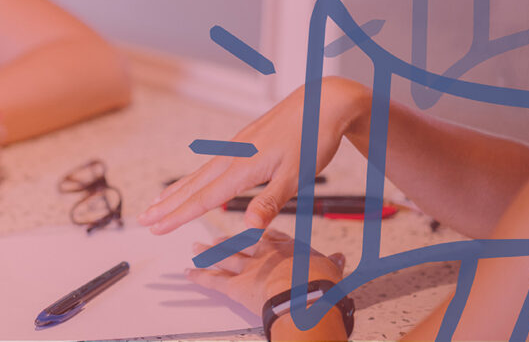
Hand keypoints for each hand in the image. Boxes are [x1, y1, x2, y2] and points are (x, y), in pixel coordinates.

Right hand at [138, 77, 369, 233]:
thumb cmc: (313, 138)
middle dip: (167, 205)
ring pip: (199, 173)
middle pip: (193, 185)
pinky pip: (211, 164)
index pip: (203, 198)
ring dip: (177, 190)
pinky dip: (195, 177)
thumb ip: (270, 202)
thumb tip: (249, 227)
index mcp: (243, 167)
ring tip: (158, 202)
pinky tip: (195, 181)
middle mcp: (233, 155)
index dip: (177, 215)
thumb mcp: (296, 176)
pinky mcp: (244, 141)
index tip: (155, 227)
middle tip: (142, 219)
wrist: (324, 103)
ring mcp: (237, 146)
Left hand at [186, 230, 345, 313]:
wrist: (306, 297)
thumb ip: (332, 262)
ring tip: (196, 248)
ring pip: (223, 257)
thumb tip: (340, 257)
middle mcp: (264, 253)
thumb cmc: (321, 283)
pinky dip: (199, 277)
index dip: (261, 234)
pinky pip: (213, 281)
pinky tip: (188, 273)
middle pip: (241, 244)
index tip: (254, 230)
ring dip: (208, 253)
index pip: (270, 236)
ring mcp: (248, 268)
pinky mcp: (236, 287)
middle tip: (217, 238)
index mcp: (287, 247)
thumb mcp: (332, 269)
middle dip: (228, 241)